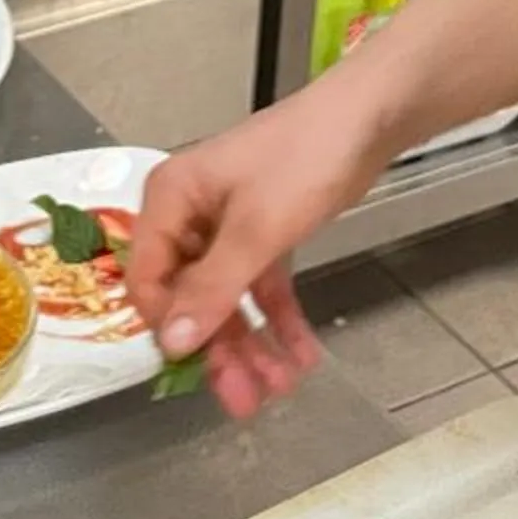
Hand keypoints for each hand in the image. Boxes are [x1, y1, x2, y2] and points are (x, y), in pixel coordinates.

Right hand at [127, 80, 392, 417]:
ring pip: (228, 297)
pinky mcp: (264, 230)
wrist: (368, 117)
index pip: (149, 279)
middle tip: (245, 401)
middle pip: (191, 296)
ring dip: (251, 343)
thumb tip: (171, 345)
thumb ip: (213, 289)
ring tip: (279, 387)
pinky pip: (260, 285)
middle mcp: (190, 213)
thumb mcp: (256, 230)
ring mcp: (227, 223)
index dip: (171, 328)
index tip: (199, 371)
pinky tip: (300, 356)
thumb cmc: (303, 161)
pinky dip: (278, 320)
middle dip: (220, 349)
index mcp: (170, 200)